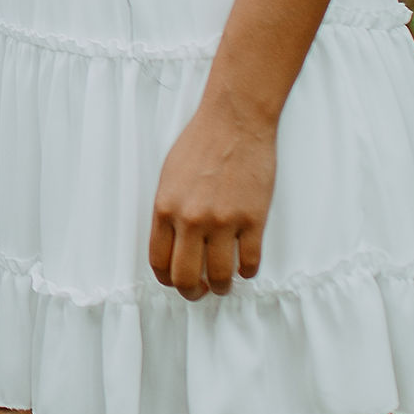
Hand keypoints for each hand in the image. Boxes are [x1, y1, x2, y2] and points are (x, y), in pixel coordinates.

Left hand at [148, 93, 276, 298]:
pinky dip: (247, 271)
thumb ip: (168, 211)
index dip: (167, 279)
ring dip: (222, 286)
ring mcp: (223, 221)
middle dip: (192, 292)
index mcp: (165, 209)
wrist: (235, 121)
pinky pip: (250, 261)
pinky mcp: (253, 219)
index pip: (160, 262)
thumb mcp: (168, 177)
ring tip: (224, 284)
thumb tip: (172, 244)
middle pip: (186, 277)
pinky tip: (246, 268)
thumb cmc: (201, 143)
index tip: (176, 282)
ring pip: (220, 275)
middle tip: (200, 292)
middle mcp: (191, 220)